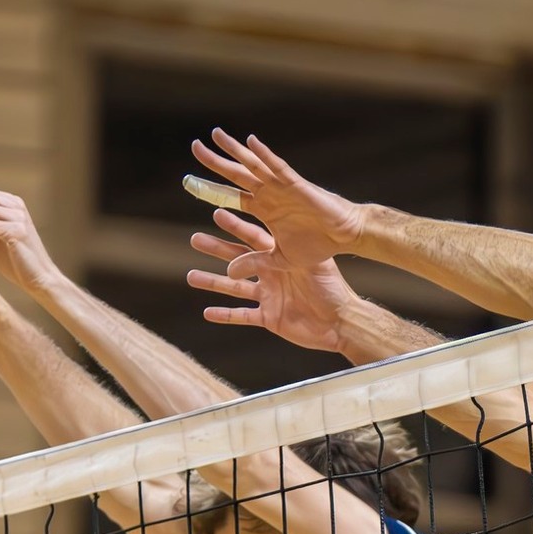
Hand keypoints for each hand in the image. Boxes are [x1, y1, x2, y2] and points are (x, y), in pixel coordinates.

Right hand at [187, 209, 363, 351]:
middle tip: (194, 239)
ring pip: (233, 289)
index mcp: (281, 259)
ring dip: (212, 282)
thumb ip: (288, 255)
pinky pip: (242, 317)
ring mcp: (268, 297)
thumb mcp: (312, 265)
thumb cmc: (333, 289)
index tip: (217, 212)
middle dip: (216, 249)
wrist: (342, 321)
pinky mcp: (268, 318)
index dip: (236, 227)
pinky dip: (225, 315)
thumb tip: (266, 243)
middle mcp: (270, 275)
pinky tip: (206, 312)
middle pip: (237, 259)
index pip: (254, 239)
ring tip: (190, 276)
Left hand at [190, 130, 364, 270]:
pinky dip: (265, 155)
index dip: (211, 189)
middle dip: (215, 161)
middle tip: (194, 147)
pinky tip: (251, 143)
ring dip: (235, 150)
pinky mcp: (297, 185)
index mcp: (264, 210)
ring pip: (252, 165)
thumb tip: (229, 273)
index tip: (190, 183)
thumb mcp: (279, 260)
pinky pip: (278, 168)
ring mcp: (281, 187)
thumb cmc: (317, 246)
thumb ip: (255, 262)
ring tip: (215, 135)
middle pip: (235, 175)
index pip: (231, 196)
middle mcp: (269, 194)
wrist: (344, 237)